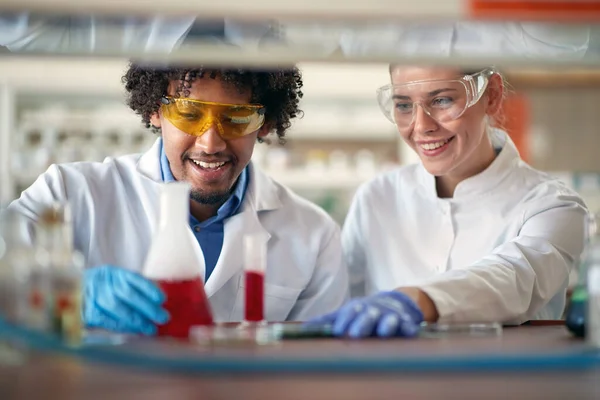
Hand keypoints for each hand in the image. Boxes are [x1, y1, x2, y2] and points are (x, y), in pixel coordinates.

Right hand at [83, 265, 168, 334]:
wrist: (68, 293)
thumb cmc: (99, 289)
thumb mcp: (113, 281)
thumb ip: (132, 288)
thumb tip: (156, 302)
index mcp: (112, 272)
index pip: (134, 279)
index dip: (149, 289)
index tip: (161, 299)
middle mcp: (103, 282)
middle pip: (128, 295)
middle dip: (147, 307)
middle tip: (163, 317)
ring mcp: (93, 296)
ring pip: (118, 308)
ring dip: (136, 320)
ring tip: (150, 328)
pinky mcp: (86, 311)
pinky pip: (107, 320)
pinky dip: (122, 326)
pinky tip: (134, 330)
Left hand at [307, 291, 423, 338]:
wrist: (391, 302)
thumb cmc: (362, 311)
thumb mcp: (345, 313)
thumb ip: (326, 321)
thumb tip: (303, 329)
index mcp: (357, 308)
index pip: (349, 313)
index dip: (344, 320)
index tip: (338, 331)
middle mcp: (372, 310)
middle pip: (367, 316)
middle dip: (362, 323)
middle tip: (355, 334)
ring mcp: (389, 315)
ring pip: (388, 320)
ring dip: (386, 324)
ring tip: (383, 332)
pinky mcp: (405, 321)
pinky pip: (407, 324)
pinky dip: (408, 328)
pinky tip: (409, 332)